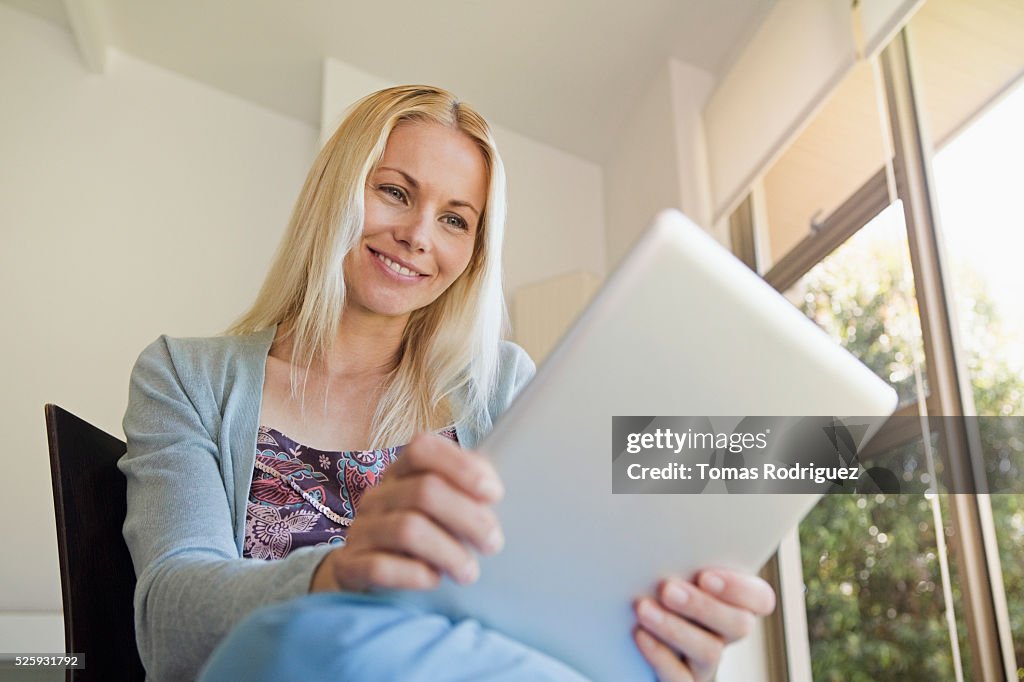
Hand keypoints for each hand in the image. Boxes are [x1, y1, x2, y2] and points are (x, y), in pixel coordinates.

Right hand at [310, 432, 504, 592]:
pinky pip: (380, 566)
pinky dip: (414, 574)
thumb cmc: (423, 537)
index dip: (461, 467)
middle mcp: (377, 496)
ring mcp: (360, 530)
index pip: (423, 449)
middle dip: (468, 517)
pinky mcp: (349, 565)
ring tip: (469, 572)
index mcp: (400, 473)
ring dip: (448, 552)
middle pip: (424, 491)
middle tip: (493, 543)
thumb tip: (496, 491)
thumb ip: (466, 492)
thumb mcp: (442, 509)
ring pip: (407, 529)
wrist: (367, 575)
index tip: (495, 494)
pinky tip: (434, 580)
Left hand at [633, 569, 775, 680]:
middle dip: (702, 606)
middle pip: (738, 625)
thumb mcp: (672, 567)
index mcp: (732, 601)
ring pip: (709, 652)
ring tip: (643, 608)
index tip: (705, 576)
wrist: (624, 630)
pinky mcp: (682, 680)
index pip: (760, 599)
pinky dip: (660, 655)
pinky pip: (679, 677)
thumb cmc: (651, 583)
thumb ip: (682, 556)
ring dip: (675, 627)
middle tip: (668, 589)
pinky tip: (640, 634)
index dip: (740, 590)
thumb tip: (667, 519)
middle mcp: (724, 633)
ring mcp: (704, 662)